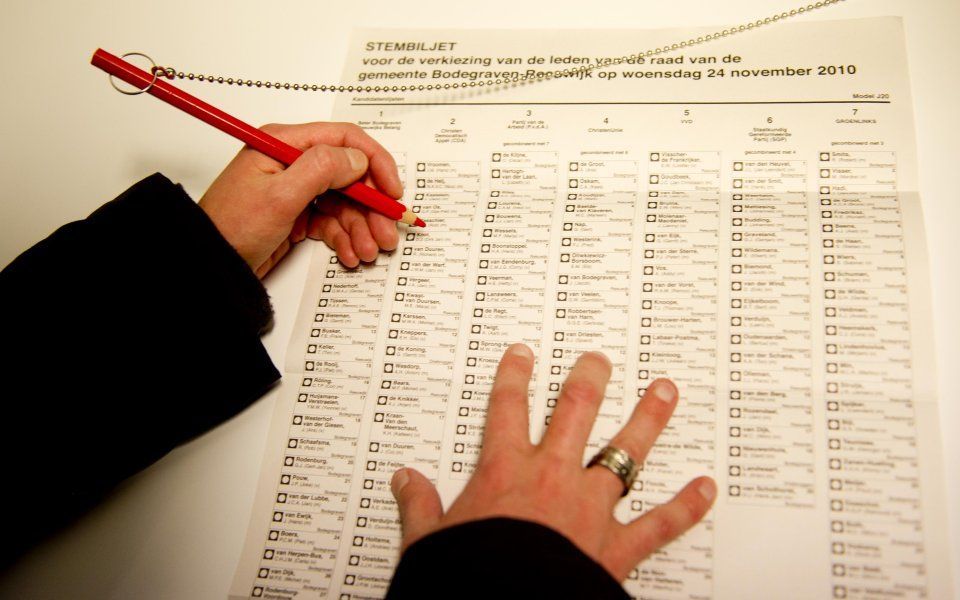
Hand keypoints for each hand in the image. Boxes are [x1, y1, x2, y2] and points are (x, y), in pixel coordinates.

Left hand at [199, 122, 403, 277]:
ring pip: (345, 203)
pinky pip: (332, 222)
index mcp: (285, 144)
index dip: (375, 164)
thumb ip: (322, 170)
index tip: (392, 192)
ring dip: (361, 227)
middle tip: (387, 233)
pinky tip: (349, 254)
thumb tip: (357, 159)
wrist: (208, 266)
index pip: (344, 140)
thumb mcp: (280, 196)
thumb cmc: (231, 227)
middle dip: (372, 206)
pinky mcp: (297, 215)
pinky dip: (345, 238)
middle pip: (350, 176)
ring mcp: (296, 190)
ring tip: (368, 252)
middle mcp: (294, 162)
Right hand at [390, 344, 715, 580]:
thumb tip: (405, 483)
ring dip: (648, 420)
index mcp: (505, 471)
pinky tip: (706, 489)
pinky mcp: (617, 546)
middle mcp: (553, 477)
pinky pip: (659, 524)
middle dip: (589, 380)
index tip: (523, 356)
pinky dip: (686, 507)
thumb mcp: (431, 541)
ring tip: (663, 392)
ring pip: (626, 453)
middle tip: (598, 360)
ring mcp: (590, 507)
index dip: (514, 377)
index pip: (507, 409)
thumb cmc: (472, 574)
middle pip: (575, 413)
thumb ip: (420, 508)